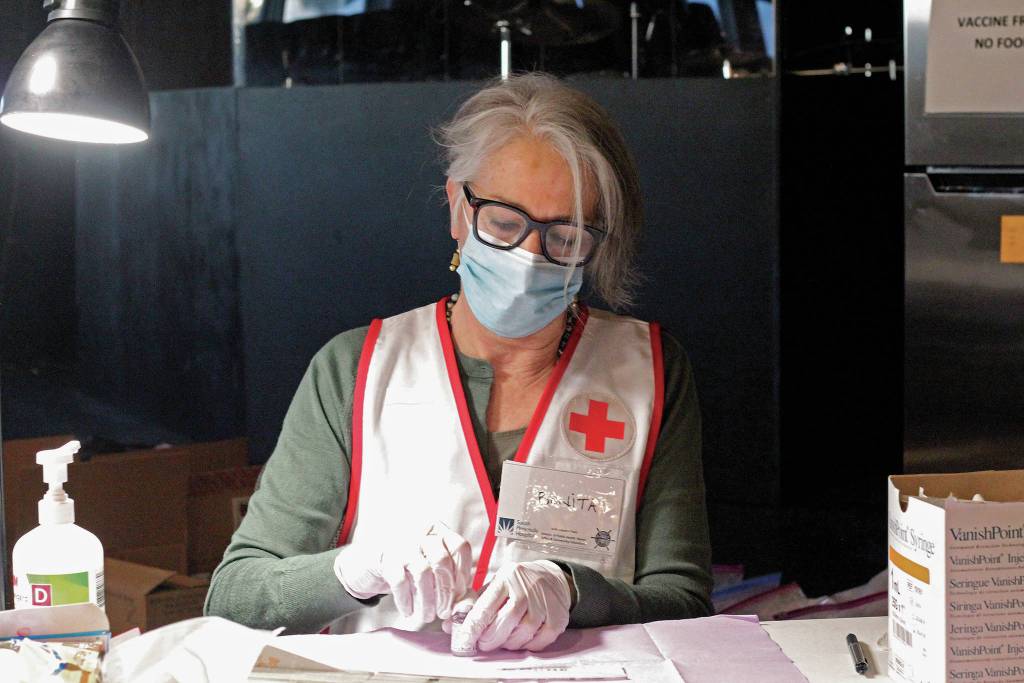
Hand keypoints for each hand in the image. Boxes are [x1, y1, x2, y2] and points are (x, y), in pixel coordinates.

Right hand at [333, 521, 471, 622]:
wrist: (368, 564)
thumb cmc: (407, 569)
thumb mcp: (431, 570)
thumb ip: (452, 583)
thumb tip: (467, 605)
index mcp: (437, 530)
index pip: (460, 547)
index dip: (463, 573)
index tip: (459, 595)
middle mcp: (421, 532)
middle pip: (442, 560)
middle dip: (446, 592)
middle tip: (444, 613)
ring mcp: (401, 543)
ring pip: (423, 572)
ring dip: (427, 600)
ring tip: (426, 616)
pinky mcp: (384, 558)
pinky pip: (400, 581)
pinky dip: (406, 601)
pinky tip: (408, 611)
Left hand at [449, 560, 571, 651]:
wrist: (552, 577)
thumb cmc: (518, 584)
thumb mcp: (496, 585)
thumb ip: (474, 604)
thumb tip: (449, 625)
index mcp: (507, 577)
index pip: (485, 607)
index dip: (472, 628)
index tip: (464, 640)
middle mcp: (527, 588)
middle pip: (504, 623)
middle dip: (490, 639)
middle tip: (484, 643)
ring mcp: (545, 603)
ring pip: (521, 634)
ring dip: (508, 643)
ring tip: (505, 638)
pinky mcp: (558, 618)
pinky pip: (538, 642)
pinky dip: (527, 646)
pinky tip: (522, 638)